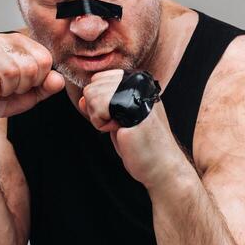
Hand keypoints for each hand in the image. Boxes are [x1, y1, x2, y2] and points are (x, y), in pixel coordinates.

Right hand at [0, 31, 64, 131]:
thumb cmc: (3, 97)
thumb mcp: (31, 94)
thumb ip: (47, 86)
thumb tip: (58, 80)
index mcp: (23, 43)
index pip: (45, 60)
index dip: (37, 80)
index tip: (24, 84)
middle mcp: (5, 40)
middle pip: (28, 68)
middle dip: (20, 87)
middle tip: (7, 88)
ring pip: (9, 73)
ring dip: (4, 91)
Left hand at [79, 69, 184, 189]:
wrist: (162, 165)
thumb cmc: (142, 146)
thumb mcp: (118, 120)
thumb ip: (101, 106)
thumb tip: (82, 99)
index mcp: (138, 83)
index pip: (100, 78)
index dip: (100, 101)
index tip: (118, 117)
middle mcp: (138, 83)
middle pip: (93, 85)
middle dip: (98, 109)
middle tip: (119, 125)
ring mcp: (136, 93)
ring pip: (92, 94)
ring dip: (100, 117)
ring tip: (121, 128)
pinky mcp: (131, 106)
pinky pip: (98, 108)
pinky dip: (101, 124)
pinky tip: (120, 131)